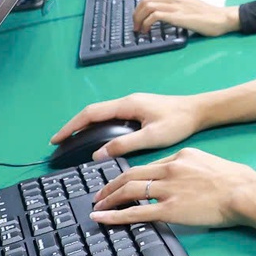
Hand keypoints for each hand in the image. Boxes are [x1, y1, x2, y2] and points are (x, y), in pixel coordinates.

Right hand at [50, 92, 206, 159]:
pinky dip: (98, 126)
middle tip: (59, 143)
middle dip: (74, 127)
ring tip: (73, 142)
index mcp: (127, 105)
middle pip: (92, 113)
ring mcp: (133, 105)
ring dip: (86, 127)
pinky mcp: (139, 110)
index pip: (91, 114)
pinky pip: (111, 117)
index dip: (71, 126)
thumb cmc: (179, 121)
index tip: (56, 139)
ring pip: (102, 114)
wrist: (200, 111)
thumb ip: (124, 144)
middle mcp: (127, 102)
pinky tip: (98, 138)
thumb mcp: (151, 136)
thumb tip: (98, 153)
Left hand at [92, 148, 255, 235]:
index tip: (122, 182)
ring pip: (129, 190)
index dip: (131, 174)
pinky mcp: (170, 209)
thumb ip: (193, 169)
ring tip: (97, 205)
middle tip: (99, 193)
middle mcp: (171, 169)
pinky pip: (135, 211)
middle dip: (111, 184)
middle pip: (131, 174)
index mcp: (181, 156)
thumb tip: (188, 179)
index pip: (149, 165)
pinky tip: (102, 217)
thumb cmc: (238, 180)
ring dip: (109, 198)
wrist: (245, 192)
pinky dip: (115, 214)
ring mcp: (169, 189)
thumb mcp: (211, 164)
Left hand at [134, 0, 238, 36]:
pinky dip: (147, 23)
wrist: (221, 18)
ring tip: (139, 29)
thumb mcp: (189, 7)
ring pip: (148, 6)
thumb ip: (176, 9)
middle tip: (135, 26)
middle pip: (146, 0)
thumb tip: (162, 17)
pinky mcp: (178, 15)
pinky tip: (148, 30)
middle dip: (136, 14)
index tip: (138, 20)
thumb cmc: (208, 16)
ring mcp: (176, 5)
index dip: (140, 9)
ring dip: (139, 19)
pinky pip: (155, 15)